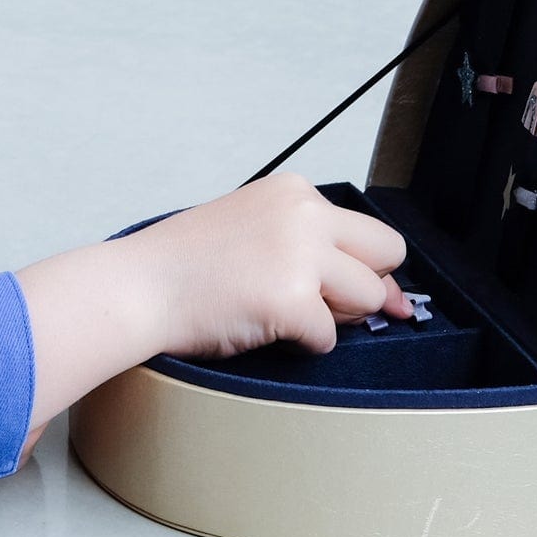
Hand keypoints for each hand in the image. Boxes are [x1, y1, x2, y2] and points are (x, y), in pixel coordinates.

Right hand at [130, 173, 409, 359]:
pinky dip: (299, 345)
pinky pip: (328, 339)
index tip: (335, 286)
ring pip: (369, 299)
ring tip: (276, 309)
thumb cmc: (185, 266)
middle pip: (387, 255)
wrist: (138, 287)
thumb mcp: (255, 230)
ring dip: (331, 317)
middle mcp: (303, 214)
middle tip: (310, 299)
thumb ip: (316, 247)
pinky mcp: (292, 300)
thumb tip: (398, 298)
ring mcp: (300, 255)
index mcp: (293, 191)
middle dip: (362, 287)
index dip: (358, 267)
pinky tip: (258, 325)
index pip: (369, 231)